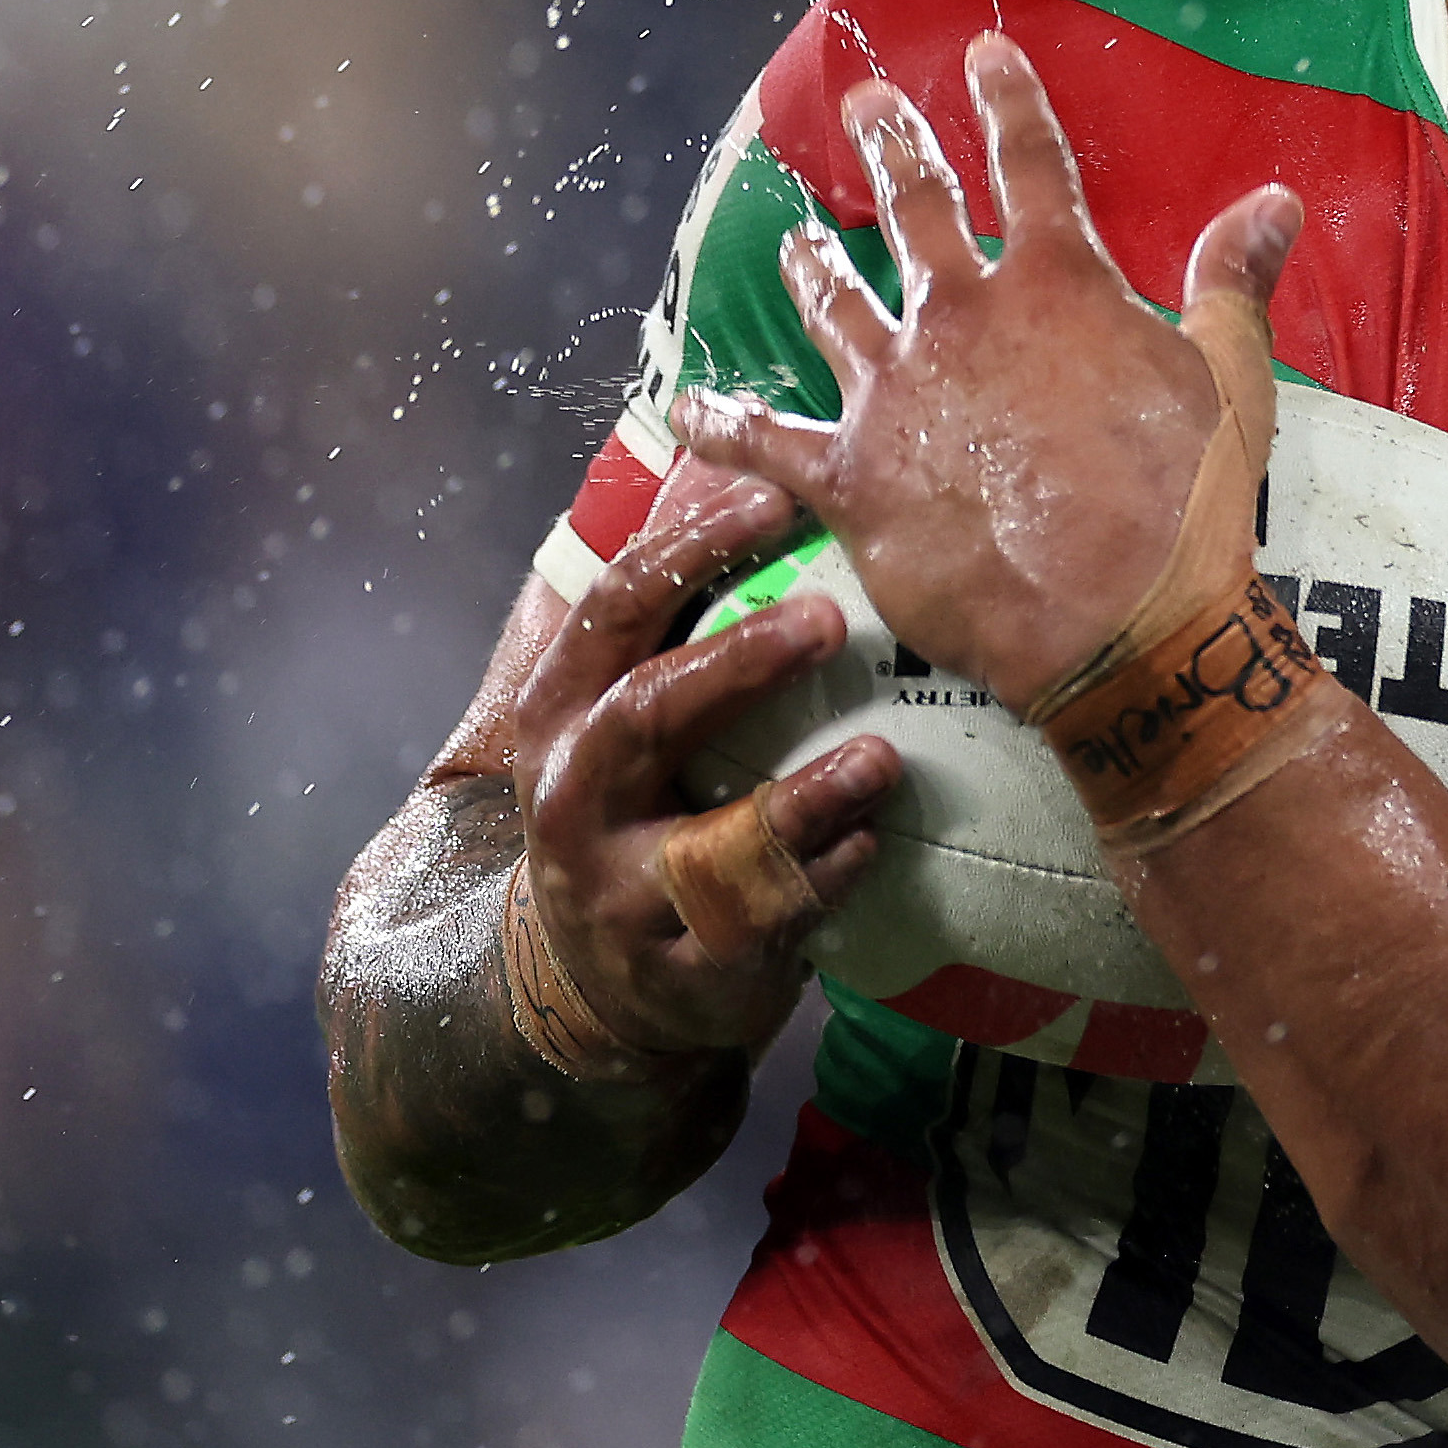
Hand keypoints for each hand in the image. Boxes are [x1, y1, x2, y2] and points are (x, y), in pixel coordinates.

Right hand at [506, 463, 899, 1057]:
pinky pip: (763, 923)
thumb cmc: (636, 808)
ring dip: (802, 798)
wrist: (594, 984)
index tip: (773, 497)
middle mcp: (575, 796)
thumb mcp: (620, 713)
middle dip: (736, 663)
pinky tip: (875, 843)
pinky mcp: (679, 969)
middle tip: (829, 619)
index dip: (687, 548)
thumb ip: (670, 615)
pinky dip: (826, 879)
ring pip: (709, 844)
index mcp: (564, 710)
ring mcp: (620, 891)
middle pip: (646, 715)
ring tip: (884, 759)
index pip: (615, 609)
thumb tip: (743, 463)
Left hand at [668, 31, 1300, 710]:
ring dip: (811, 265)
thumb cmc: (1188, 501)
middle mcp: (963, 317)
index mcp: (1059, 285)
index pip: (1031, 166)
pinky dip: (722, 421)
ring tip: (795, 239)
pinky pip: (763, 439)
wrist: (1122, 619)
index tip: (983, 53)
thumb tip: (1275, 200)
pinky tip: (689, 405)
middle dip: (891, 149)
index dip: (1008, 102)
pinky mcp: (849, 474)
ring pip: (833, 305)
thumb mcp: (1231, 377)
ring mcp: (895, 392)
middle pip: (917, 211)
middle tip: (861, 106)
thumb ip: (1233, 279)